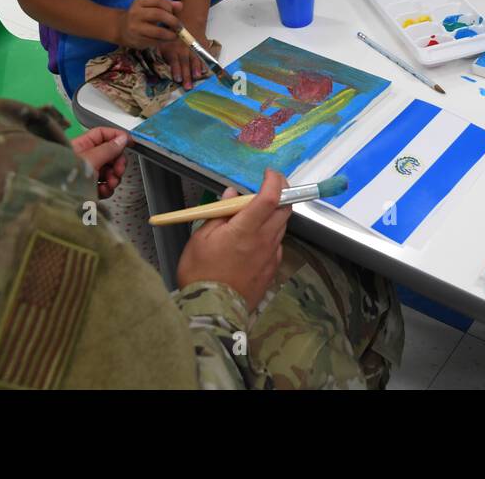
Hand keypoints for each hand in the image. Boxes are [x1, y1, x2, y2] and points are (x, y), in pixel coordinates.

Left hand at [72, 127, 128, 198]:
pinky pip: (104, 184)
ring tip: (111, 183)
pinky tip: (104, 191)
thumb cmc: (67, 176)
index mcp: (81, 145)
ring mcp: (87, 173)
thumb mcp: (91, 160)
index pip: (102, 134)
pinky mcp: (88, 188)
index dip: (117, 136)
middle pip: (109, 153)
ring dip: (114, 177)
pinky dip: (107, 188)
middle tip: (119, 169)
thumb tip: (122, 138)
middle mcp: (84, 157)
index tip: (130, 142)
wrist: (57, 199)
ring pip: (109, 170)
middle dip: (117, 162)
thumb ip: (108, 149)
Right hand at [116, 0, 180, 47]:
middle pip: (158, 14)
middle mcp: (135, 13)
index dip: (169, 5)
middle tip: (179, 26)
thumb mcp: (151, 7)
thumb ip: (166, 5)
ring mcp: (135, 28)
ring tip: (175, 35)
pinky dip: (164, 41)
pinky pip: (155, 42)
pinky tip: (166, 40)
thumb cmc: (142, 16)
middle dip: (173, 21)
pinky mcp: (137, 40)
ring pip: (158, 32)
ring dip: (170, 35)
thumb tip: (180, 5)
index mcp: (139, 2)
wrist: (122, 29)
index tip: (173, 12)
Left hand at [158, 18, 210, 89]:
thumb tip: (156, 65)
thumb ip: (162, 51)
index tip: (177, 79)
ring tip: (197, 76)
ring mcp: (193, 47)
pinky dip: (205, 62)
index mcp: (172, 48)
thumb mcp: (163, 38)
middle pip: (184, 63)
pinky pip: (204, 54)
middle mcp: (183, 48)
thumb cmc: (172, 31)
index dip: (176, 69)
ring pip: (195, 59)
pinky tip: (205, 70)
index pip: (174, 60)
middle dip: (186, 74)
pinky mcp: (202, 45)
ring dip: (196, 68)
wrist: (188, 17)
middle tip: (187, 86)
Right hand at [175, 169, 290, 311]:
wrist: (212, 312)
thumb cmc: (200, 273)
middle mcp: (264, 241)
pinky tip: (253, 240)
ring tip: (254, 215)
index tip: (269, 173)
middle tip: (266, 188)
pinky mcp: (271, 269)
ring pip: (281, 226)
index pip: (271, 197)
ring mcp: (271, 256)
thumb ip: (220, 214)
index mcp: (246, 230)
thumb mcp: (201, 238)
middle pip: (285, 209)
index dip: (275, 181)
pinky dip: (269, 235)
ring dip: (274, 214)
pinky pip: (276, 245)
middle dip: (280, 193)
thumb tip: (232, 196)